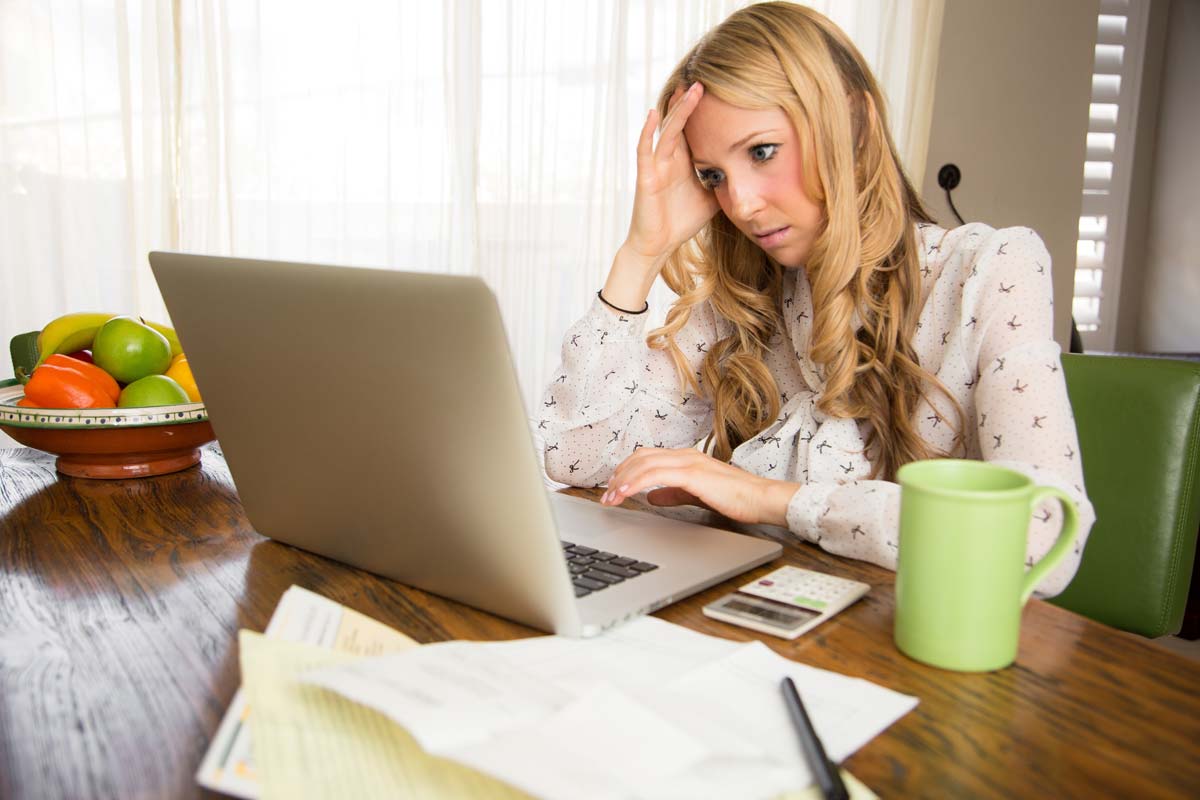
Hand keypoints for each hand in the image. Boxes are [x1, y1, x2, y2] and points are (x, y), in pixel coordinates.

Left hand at [599, 447, 800, 525]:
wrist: (762, 498)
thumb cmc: (736, 497)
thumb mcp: (696, 495)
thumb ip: (673, 494)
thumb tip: (651, 497)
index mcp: (685, 458)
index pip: (646, 457)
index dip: (625, 471)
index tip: (613, 488)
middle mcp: (685, 456)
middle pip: (640, 457)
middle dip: (618, 476)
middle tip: (606, 495)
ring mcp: (689, 463)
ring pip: (644, 464)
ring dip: (623, 481)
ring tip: (611, 498)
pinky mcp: (694, 474)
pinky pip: (657, 475)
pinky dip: (637, 483)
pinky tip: (627, 494)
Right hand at [624, 83, 720, 266]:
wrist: (659, 245)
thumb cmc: (680, 222)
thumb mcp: (712, 198)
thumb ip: (724, 182)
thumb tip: (749, 173)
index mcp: (684, 162)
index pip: (695, 129)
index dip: (703, 111)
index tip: (718, 91)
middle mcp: (669, 159)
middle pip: (681, 123)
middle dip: (690, 102)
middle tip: (703, 79)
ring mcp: (656, 166)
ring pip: (667, 131)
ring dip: (677, 110)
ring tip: (687, 88)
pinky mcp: (646, 177)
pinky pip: (645, 150)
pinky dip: (648, 132)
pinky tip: (653, 115)